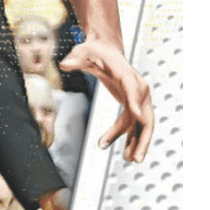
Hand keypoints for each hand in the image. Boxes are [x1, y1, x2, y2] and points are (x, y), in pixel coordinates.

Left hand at [59, 39, 152, 162]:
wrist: (104, 49)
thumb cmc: (93, 51)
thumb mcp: (81, 52)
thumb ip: (74, 59)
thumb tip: (64, 65)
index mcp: (127, 75)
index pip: (134, 89)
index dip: (135, 102)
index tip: (137, 117)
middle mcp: (138, 88)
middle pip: (146, 115)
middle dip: (143, 137)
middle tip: (136, 157)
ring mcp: (137, 98)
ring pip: (141, 124)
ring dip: (137, 143)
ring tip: (130, 160)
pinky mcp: (132, 104)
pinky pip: (132, 124)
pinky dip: (128, 137)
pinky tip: (123, 152)